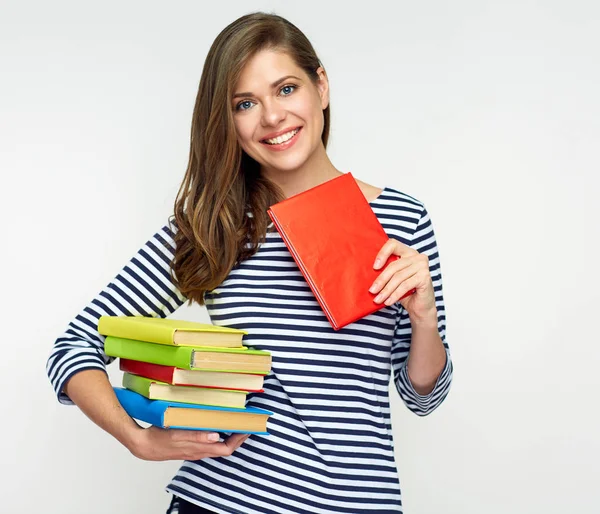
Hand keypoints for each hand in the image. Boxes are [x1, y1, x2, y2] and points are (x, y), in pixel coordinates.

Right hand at [128, 426, 249, 460]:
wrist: (143, 445)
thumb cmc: (159, 439)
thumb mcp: (178, 435)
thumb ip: (197, 436)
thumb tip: (216, 436)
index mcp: (199, 449)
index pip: (226, 448)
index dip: (239, 439)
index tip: (248, 428)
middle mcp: (199, 451)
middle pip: (225, 448)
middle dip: (238, 437)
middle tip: (247, 423)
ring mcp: (195, 450)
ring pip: (218, 446)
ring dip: (229, 435)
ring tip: (237, 422)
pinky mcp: (190, 446)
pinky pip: (209, 443)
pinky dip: (218, 435)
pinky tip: (218, 425)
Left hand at [369, 238, 436, 323]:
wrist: (421, 307)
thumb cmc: (406, 292)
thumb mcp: (394, 279)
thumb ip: (386, 272)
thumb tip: (367, 273)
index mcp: (407, 252)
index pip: (393, 244)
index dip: (382, 253)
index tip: (374, 267)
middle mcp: (417, 256)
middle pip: (394, 266)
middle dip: (381, 280)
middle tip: (372, 291)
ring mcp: (422, 266)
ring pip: (398, 277)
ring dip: (386, 290)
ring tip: (378, 299)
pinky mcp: (425, 277)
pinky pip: (405, 285)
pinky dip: (395, 294)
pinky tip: (388, 301)